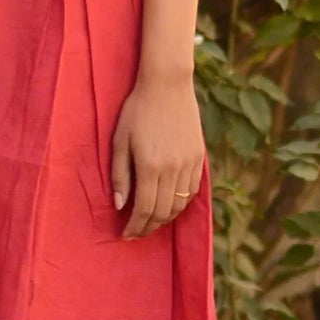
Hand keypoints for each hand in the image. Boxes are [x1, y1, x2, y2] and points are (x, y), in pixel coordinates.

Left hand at [110, 74, 205, 239]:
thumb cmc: (137, 110)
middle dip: (149, 227)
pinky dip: (181, 203)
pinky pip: (192, 191)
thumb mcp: (120, 141)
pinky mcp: (199, 157)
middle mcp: (173, 169)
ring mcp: (189, 164)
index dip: (135, 227)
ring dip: (165, 218)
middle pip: (163, 212)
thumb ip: (120, 175)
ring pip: (180, 205)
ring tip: (151, 221)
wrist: (167, 85)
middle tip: (137, 232)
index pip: (145, 210)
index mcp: (150, 166)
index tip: (126, 234)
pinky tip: (169, 204)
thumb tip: (120, 206)